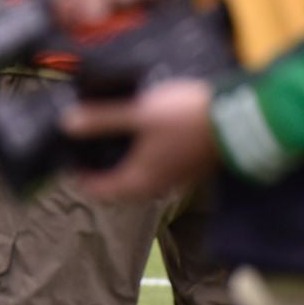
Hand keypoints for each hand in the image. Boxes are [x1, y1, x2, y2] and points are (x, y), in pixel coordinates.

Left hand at [61, 78, 217, 200]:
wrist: (237, 120)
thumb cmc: (185, 119)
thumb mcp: (140, 114)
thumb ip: (103, 120)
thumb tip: (66, 124)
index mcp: (140, 181)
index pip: (99, 190)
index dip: (79, 177)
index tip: (66, 157)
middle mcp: (156, 186)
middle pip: (119, 186)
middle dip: (99, 169)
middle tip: (84, 146)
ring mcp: (175, 178)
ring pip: (138, 176)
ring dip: (121, 161)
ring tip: (107, 135)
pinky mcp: (188, 165)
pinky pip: (155, 167)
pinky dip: (140, 155)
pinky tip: (139, 132)